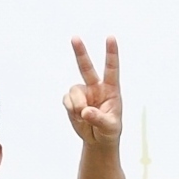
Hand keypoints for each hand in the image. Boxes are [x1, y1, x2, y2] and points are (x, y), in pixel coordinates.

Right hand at [63, 35, 123, 150]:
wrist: (97, 140)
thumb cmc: (109, 131)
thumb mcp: (110, 127)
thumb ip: (99, 118)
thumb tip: (85, 111)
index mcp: (111, 90)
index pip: (112, 69)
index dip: (111, 53)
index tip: (110, 38)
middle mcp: (96, 87)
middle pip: (86, 67)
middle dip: (80, 52)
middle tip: (74, 37)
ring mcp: (83, 93)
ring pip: (74, 91)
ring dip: (77, 105)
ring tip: (83, 116)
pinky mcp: (71, 100)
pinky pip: (66, 100)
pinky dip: (71, 110)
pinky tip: (78, 117)